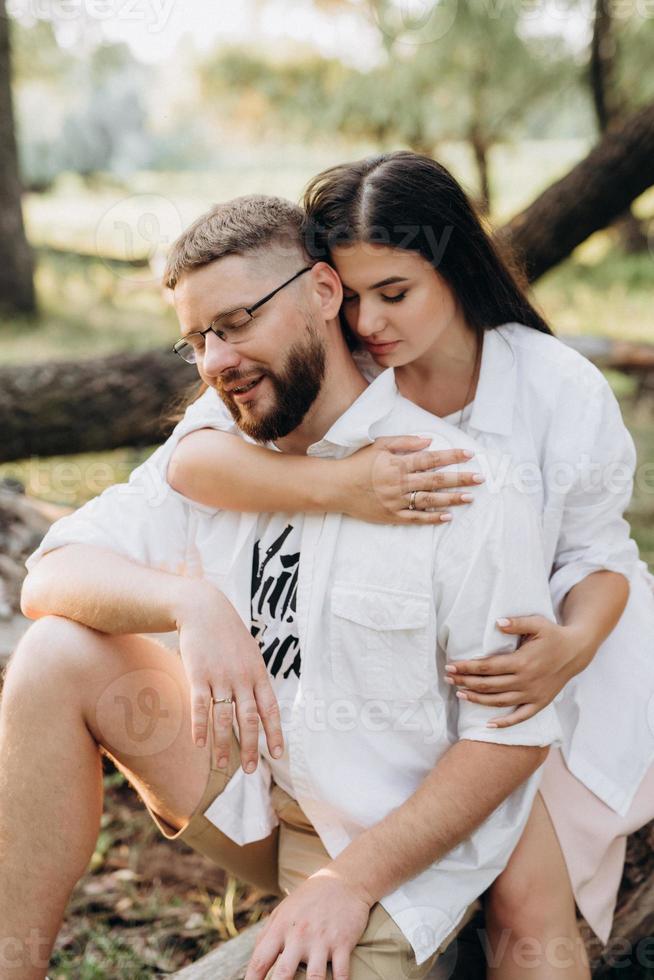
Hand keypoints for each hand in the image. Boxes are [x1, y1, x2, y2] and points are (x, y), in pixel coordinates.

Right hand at [175, 581, 282, 771]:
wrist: (205, 609)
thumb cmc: (228, 634)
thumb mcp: (250, 653)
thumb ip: (255, 679)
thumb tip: (261, 704)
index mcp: (258, 674)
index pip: (270, 709)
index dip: (275, 733)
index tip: (278, 754)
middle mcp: (242, 678)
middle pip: (248, 719)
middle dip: (250, 746)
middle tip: (250, 770)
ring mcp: (220, 677)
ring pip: (223, 717)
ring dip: (223, 744)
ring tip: (224, 766)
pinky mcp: (198, 675)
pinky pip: (200, 706)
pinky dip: (200, 727)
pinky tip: (199, 744)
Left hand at [245, 870, 372, 979]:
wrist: (342, 881)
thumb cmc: (307, 900)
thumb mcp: (282, 911)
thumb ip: (266, 935)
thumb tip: (253, 960)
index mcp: (280, 928)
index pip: (260, 960)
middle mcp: (299, 936)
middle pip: (283, 975)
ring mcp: (322, 941)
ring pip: (314, 978)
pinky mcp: (343, 943)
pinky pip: (341, 973)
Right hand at [340, 435, 484, 524]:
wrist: (336, 487)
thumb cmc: (358, 463)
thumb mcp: (379, 445)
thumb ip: (405, 442)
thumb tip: (429, 441)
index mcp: (398, 464)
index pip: (431, 459)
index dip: (451, 457)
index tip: (469, 455)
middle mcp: (399, 483)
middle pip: (435, 480)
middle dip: (459, 479)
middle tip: (480, 478)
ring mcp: (396, 501)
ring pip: (429, 500)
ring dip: (451, 499)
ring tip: (469, 497)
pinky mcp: (391, 516)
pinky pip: (415, 518)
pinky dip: (432, 518)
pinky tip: (448, 517)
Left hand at [445, 615, 591, 727]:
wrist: (577, 652)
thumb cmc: (553, 635)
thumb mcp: (537, 623)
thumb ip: (516, 623)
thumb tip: (497, 623)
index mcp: (522, 662)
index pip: (487, 667)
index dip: (467, 667)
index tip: (451, 666)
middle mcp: (525, 681)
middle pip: (489, 685)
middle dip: (466, 681)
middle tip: (448, 678)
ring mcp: (533, 694)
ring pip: (499, 701)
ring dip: (478, 699)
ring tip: (460, 694)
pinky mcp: (540, 703)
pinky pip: (520, 716)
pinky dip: (505, 723)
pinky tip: (489, 724)